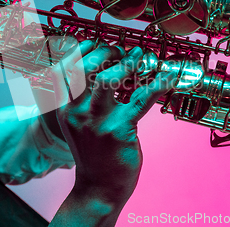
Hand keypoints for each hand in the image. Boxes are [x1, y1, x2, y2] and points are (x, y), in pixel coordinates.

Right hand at [50, 41, 173, 225]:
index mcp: (64, 107)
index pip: (65, 68)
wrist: (98, 187)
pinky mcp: (118, 131)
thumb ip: (85, 98)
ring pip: (108, 80)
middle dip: (105, 52)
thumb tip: (106, 68)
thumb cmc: (92, 152)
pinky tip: (166, 78)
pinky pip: (139, 100)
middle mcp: (75, 112)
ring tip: (139, 57)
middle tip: (121, 52)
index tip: (97, 42)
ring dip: (127, 64)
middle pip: (85, 68)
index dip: (82, 49)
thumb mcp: (78, 123)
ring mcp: (96, 122)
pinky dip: (156, 85)